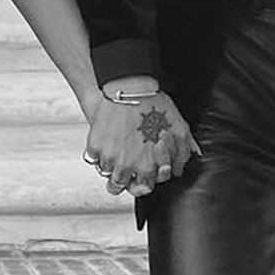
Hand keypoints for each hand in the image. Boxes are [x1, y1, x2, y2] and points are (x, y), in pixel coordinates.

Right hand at [84, 90, 199, 196]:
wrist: (131, 86)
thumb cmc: (156, 106)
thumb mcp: (179, 129)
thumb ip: (182, 152)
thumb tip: (178, 168)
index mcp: (147, 167)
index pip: (143, 188)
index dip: (142, 180)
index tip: (140, 172)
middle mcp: (126, 166)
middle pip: (118, 186)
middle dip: (122, 178)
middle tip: (124, 165)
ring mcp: (108, 157)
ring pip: (105, 173)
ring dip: (109, 165)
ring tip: (116, 150)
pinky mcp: (94, 145)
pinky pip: (92, 158)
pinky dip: (97, 152)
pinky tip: (106, 141)